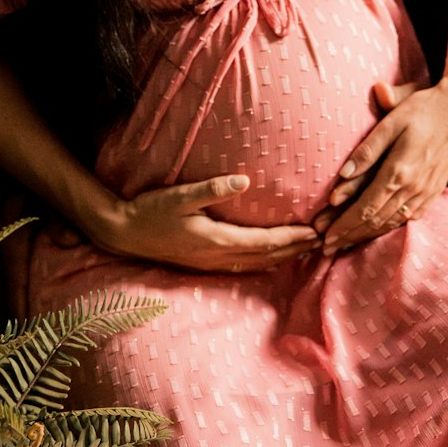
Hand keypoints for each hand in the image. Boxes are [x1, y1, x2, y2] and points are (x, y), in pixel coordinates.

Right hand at [77, 175, 320, 272]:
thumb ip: (212, 188)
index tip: (315, 232)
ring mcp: (211, 263)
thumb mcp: (180, 196)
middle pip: (266, 256)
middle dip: (295, 249)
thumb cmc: (151, 210)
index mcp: (217, 240)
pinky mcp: (204, 263)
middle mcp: (218, 256)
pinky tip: (270, 260)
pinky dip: (263, 263)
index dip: (291, 238)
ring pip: (256, 264)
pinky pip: (243, 267)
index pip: (264, 241)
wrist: (124, 234)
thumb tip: (244, 180)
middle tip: (323, 241)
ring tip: (306, 250)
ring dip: (283, 257)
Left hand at [320, 79, 447, 254]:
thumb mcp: (391, 122)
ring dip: (367, 235)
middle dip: (350, 236)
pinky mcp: (435, 190)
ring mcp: (427, 192)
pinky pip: (409, 217)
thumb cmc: (422, 109)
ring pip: (392, 222)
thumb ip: (367, 150)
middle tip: (327, 248)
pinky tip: (378, 230)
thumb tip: (342, 175)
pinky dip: (390, 227)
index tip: (326, 238)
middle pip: (376, 221)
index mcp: (399, 171)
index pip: (366, 208)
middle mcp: (414, 188)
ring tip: (346, 244)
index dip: (344, 226)